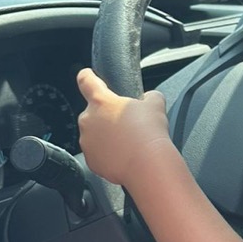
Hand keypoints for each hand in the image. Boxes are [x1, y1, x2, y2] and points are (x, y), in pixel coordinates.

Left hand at [76, 67, 172, 185]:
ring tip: (127, 142)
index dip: (87, 76)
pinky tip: (124, 155)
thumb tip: (148, 98)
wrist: (147, 166)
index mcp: (101, 101)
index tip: (87, 75)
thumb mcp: (155, 104)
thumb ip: (148, 96)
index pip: (86, 81)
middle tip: (127, 124)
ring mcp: (87, 141)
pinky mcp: (91, 160)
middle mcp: (88, 119)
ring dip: (107, 135)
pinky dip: (108, 153)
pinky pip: (97, 153)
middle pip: (94, 112)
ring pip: (95, 134)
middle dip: (107, 116)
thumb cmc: (149, 134)